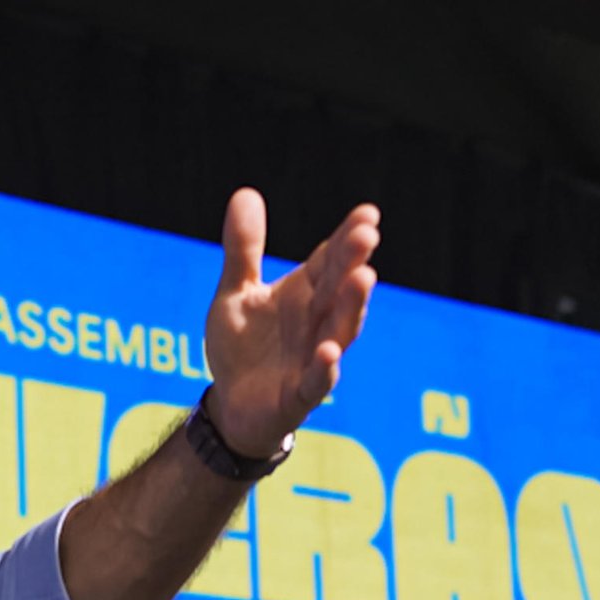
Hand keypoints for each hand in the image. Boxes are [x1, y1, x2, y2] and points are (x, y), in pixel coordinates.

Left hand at [201, 191, 379, 456]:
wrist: (232, 406)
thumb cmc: (243, 348)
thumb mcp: (235, 293)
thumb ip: (243, 250)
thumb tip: (245, 192)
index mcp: (305, 293)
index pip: (330, 260)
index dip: (347, 238)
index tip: (368, 213)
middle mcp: (317, 321)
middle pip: (339, 288)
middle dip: (353, 262)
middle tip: (367, 234)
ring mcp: (313, 357)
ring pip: (340, 330)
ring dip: (352, 306)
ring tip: (363, 278)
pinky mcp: (300, 394)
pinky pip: (317, 381)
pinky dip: (324, 367)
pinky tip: (328, 351)